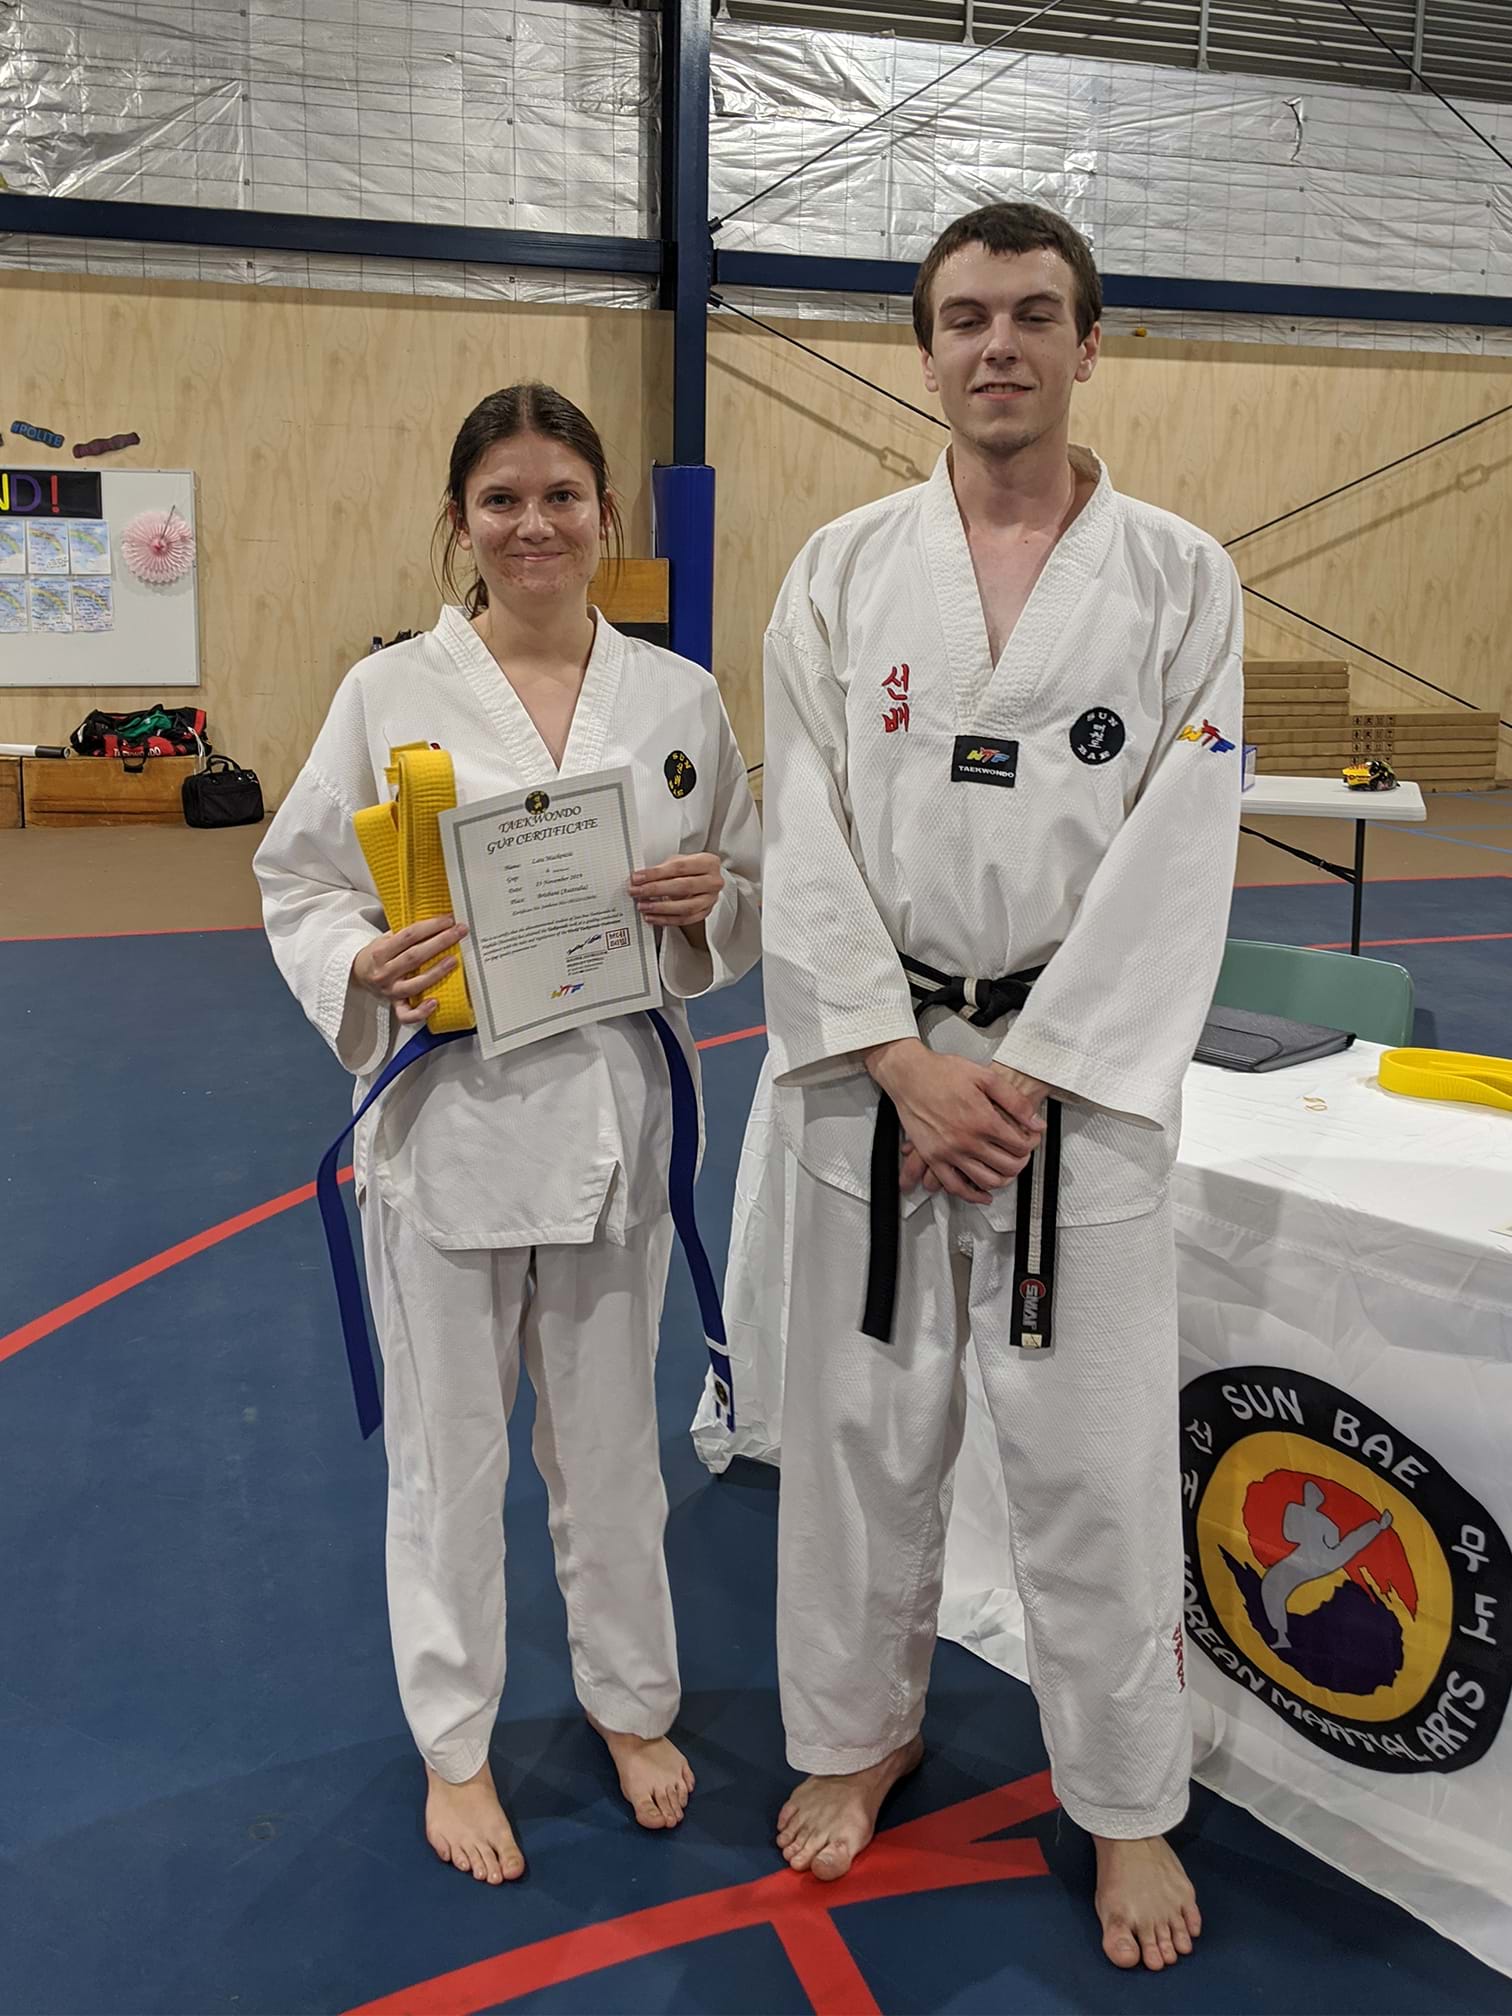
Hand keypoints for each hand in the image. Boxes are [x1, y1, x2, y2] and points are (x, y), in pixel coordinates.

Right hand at [352, 915, 467, 1025]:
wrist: (357, 973)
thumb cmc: (377, 955)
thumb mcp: (383, 939)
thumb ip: (404, 935)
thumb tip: (435, 924)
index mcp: (380, 952)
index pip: (408, 936)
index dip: (430, 926)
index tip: (448, 920)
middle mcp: (384, 972)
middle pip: (415, 956)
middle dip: (440, 942)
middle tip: (458, 932)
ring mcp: (390, 991)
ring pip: (415, 984)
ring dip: (436, 972)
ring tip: (453, 961)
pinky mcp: (394, 1005)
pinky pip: (407, 1014)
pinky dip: (421, 1011)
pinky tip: (435, 1002)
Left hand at [630, 852, 722, 927]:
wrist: (706, 879)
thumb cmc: (692, 869)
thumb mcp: (679, 861)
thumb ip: (662, 869)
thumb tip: (639, 879)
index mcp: (708, 863)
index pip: (679, 867)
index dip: (656, 873)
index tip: (638, 877)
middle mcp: (713, 881)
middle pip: (683, 887)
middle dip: (656, 890)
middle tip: (637, 891)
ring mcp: (710, 899)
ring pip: (685, 907)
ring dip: (661, 908)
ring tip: (643, 906)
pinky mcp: (705, 913)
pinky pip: (685, 920)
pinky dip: (666, 920)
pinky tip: (653, 917)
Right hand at [901, 1062, 1051, 1194]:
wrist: (910, 1075)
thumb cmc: (943, 1072)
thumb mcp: (986, 1077)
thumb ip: (1015, 1101)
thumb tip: (1037, 1123)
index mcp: (983, 1120)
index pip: (1019, 1145)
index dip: (1030, 1144)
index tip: (1030, 1140)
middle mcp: (968, 1140)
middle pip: (1007, 1166)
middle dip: (1020, 1162)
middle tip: (1021, 1156)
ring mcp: (949, 1152)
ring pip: (986, 1180)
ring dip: (1002, 1180)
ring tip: (1007, 1172)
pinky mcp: (933, 1158)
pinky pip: (955, 1186)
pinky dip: (972, 1196)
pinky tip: (982, 1196)